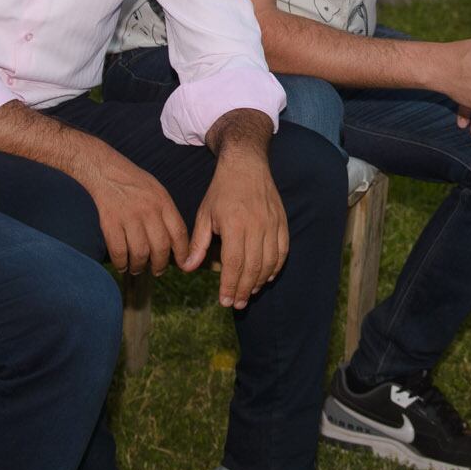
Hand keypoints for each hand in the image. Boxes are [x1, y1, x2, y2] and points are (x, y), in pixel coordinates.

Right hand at [75, 139, 190, 273]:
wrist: (107, 172)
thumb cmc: (136, 184)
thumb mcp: (159, 192)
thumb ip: (168, 215)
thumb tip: (176, 243)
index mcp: (163, 202)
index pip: (178, 233)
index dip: (182, 253)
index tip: (182, 264)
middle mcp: (148, 211)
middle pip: (160, 248)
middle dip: (160, 265)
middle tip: (158, 271)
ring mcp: (129, 217)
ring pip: (140, 253)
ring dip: (139, 267)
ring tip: (138, 269)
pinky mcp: (110, 223)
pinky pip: (118, 251)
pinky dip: (121, 263)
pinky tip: (122, 265)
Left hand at [186, 133, 288, 308]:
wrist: (246, 164)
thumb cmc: (222, 190)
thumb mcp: (204, 214)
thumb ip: (198, 243)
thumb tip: (188, 268)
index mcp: (235, 224)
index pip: (234, 263)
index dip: (229, 285)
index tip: (224, 302)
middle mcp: (256, 226)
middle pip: (252, 267)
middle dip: (243, 290)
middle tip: (235, 304)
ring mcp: (272, 224)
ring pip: (269, 262)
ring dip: (259, 282)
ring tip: (248, 294)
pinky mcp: (282, 222)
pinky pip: (282, 252)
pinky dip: (275, 268)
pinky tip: (265, 278)